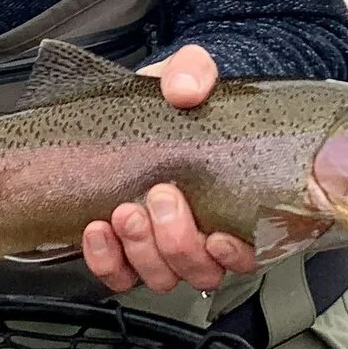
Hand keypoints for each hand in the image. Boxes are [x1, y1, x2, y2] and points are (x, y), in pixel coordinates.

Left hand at [80, 44, 262, 295]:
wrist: (136, 106)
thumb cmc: (174, 100)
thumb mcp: (187, 73)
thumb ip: (193, 72)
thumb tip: (185, 91)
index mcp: (236, 201)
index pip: (250, 250)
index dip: (236, 254)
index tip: (218, 236)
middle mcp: (203, 233)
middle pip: (201, 269)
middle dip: (179, 241)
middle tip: (162, 196)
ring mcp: (162, 246)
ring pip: (162, 276)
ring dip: (142, 250)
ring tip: (124, 212)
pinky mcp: (124, 250)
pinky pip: (118, 274)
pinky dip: (107, 260)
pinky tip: (97, 230)